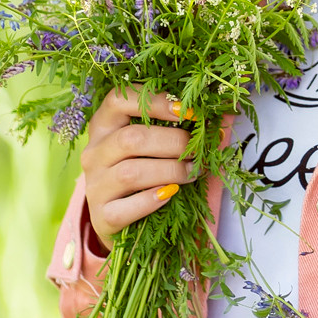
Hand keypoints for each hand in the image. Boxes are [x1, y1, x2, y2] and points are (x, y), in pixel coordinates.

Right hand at [81, 88, 196, 247]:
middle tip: (199, 152)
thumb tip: (223, 114)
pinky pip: (127, 207)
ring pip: (131, 172)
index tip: (188, 112)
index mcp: (103, 126)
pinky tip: (171, 194)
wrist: (116, 218)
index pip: (118, 99)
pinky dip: (153, 200)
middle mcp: (94, 153)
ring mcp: (95, 186)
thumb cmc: (140, 170)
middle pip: (131, 138)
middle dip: (174, 143)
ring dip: (171, 171)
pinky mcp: (101, 216)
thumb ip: (173, 126)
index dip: (156, 101)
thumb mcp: (148, 145)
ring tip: (194, 172)